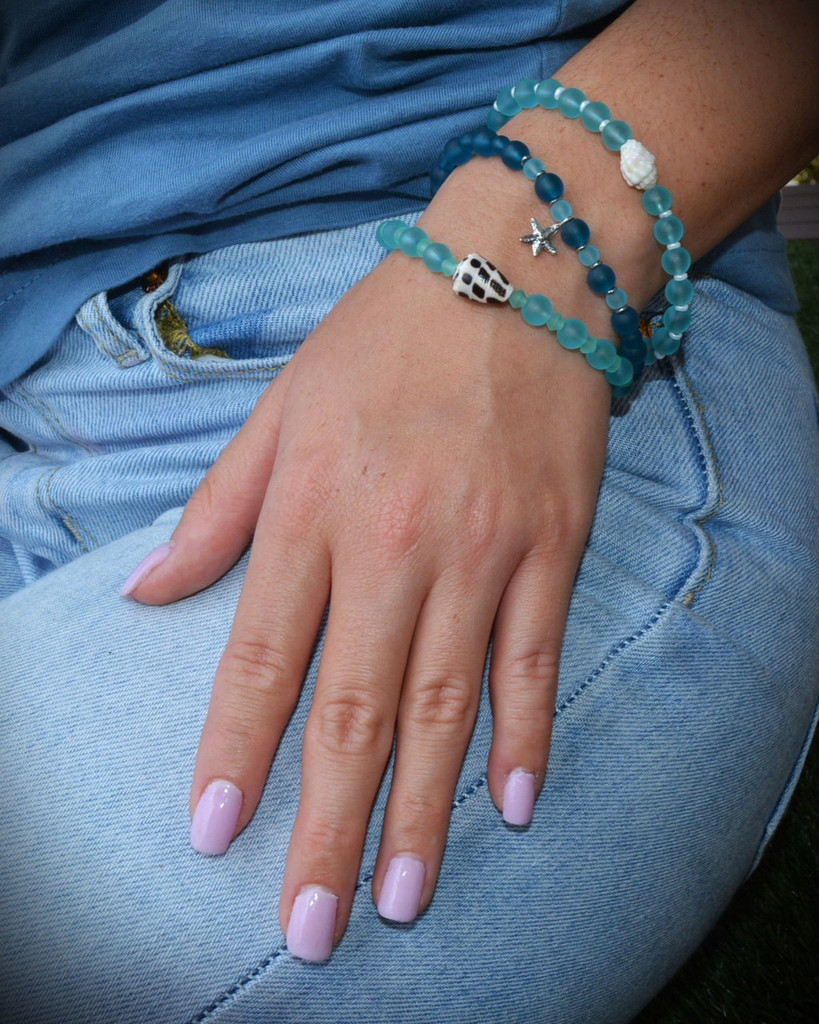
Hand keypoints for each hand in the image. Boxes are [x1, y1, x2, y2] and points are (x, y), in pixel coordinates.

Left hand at [127, 243, 610, 959]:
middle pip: (353, 707)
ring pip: (444, 703)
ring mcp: (483, 550)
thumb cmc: (386, 339)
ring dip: (421, 809)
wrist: (520, 273)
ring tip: (398, 896)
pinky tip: (511, 804)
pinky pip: (534, 658)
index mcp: (314, 505)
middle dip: (325, 823)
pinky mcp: (552, 548)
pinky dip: (525, 735)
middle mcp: (395, 542)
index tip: (215, 832)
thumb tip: (150, 589)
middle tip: (309, 926)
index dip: (235, 751)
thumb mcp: (281, 406)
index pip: (263, 655)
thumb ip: (218, 508)